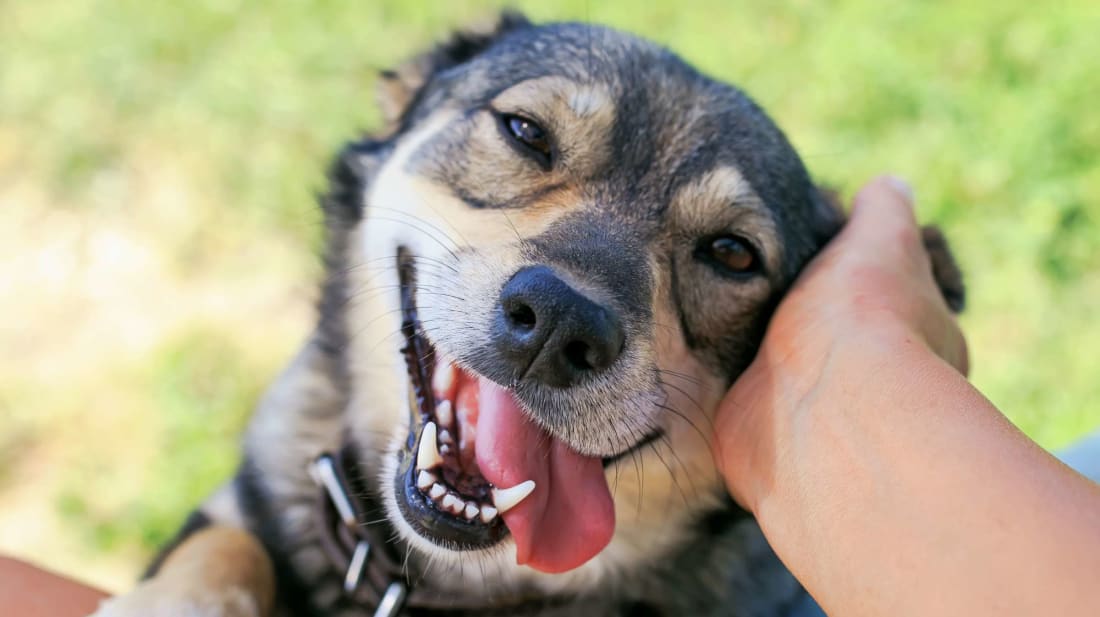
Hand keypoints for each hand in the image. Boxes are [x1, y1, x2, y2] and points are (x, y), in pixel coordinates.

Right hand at [714, 175, 967, 509]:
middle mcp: (872, 383)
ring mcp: (813, 414)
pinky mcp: (759, 435)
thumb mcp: (883, 238)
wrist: (819, 410)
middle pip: (836, 337)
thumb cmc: (860, 318)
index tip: (820, 251)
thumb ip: (884, 210)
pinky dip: (724, 382)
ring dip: (759, 349)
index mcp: (915, 335)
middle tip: (756, 276)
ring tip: (714, 303)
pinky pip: (740, 403)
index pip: (889, 298)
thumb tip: (888, 184)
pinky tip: (698, 348)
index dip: (860, 274)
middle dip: (805, 313)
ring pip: (787, 371)